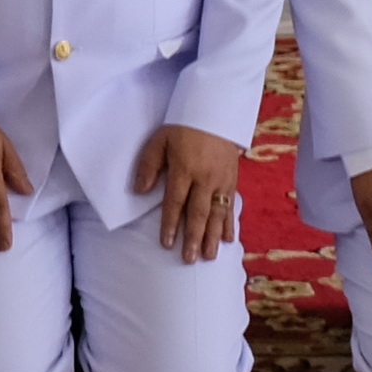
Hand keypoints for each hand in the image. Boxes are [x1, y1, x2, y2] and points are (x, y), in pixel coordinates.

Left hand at [137, 124, 246, 264]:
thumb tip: (140, 191)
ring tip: (209, 256)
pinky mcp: (232, 180)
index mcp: (184, 168)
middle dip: (193, 237)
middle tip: (189, 259)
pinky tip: (228, 239)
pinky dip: (230, 223)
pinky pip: (231, 205)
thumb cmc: (182, 128)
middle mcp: (204, 177)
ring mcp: (221, 180)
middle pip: (198, 212)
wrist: (215, 113)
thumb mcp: (159, 140)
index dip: (170, 223)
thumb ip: (148, 165)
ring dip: (212, 236)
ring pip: (217, 213)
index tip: (166, 243)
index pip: (176, 201)